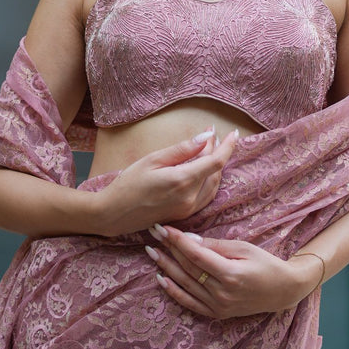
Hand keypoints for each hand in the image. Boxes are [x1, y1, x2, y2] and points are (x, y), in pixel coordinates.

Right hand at [95, 129, 237, 237]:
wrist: (114, 214)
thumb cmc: (129, 183)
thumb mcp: (153, 160)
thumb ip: (182, 149)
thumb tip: (206, 137)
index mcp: (182, 181)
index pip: (215, 162)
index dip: (227, 146)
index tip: (234, 133)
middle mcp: (190, 198)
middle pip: (215, 172)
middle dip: (217, 151)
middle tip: (212, 134)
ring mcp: (188, 209)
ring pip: (213, 185)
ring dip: (215, 167)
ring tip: (210, 148)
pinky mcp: (184, 215)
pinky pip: (206, 195)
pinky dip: (209, 180)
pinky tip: (204, 170)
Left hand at [144, 226, 322, 317]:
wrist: (282, 290)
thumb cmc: (265, 263)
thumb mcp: (244, 248)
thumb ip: (215, 246)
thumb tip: (189, 239)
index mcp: (230, 274)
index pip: (195, 255)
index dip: (177, 240)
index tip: (162, 228)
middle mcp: (221, 293)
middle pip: (188, 268)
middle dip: (168, 249)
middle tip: (152, 234)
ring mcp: (218, 306)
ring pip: (185, 284)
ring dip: (166, 267)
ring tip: (151, 252)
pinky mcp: (216, 313)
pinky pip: (190, 303)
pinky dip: (174, 292)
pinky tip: (161, 279)